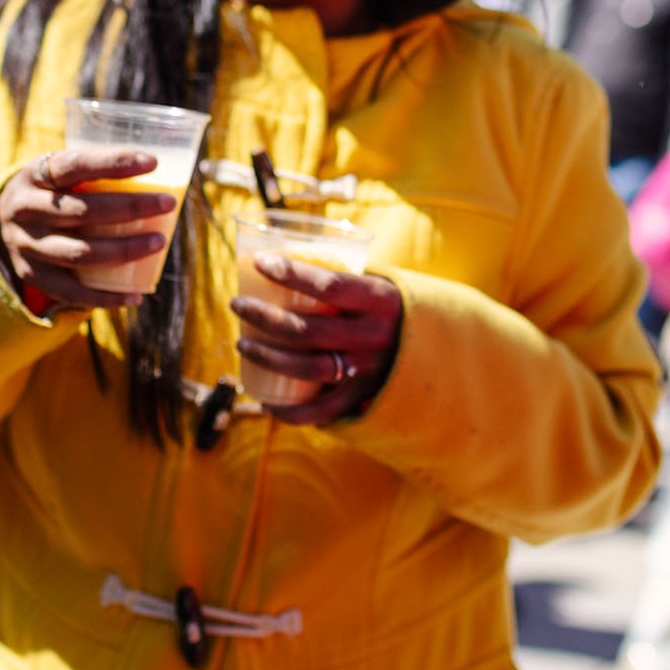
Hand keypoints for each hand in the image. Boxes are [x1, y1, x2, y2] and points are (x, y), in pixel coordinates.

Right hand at [0, 148, 179, 313]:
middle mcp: (24, 210)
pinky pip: (71, 293)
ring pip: (78, 254)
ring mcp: (25, 246)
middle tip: (167, 204)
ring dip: (123, 251)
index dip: (113, 163)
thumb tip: (162, 173)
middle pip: (81, 212)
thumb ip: (94, 172)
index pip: (73, 165)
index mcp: (34, 175)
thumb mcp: (59, 172)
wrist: (0, 222)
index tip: (151, 162)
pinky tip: (136, 295)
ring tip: (158, 243)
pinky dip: (106, 297)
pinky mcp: (31, 275)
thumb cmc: (51, 191)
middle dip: (129, 208)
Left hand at [228, 257, 402, 424]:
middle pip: (309, 330)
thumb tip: (278, 258)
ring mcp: (368, 371)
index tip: (261, 263)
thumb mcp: (376, 284)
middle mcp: (375, 336)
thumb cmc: (384, 307)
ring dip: (268, 357)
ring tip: (242, 343)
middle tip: (237, 304)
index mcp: (381, 300)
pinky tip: (265, 400)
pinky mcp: (362, 398)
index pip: (331, 285)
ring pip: (309, 369)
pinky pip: (322, 411)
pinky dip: (290, 411)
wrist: (432, 350)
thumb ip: (338, 275)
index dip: (292, 274)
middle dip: (264, 317)